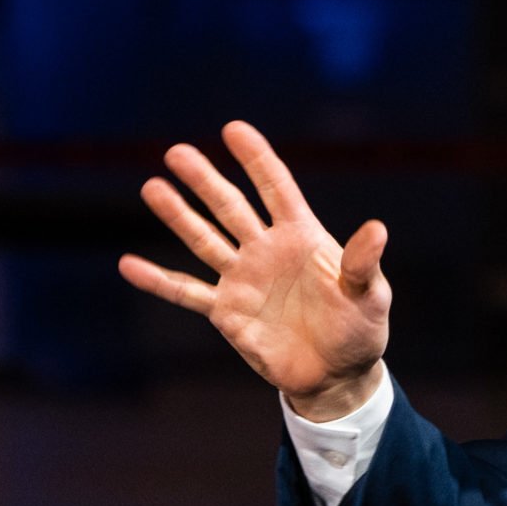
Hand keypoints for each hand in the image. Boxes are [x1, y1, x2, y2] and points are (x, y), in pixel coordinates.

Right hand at [119, 121, 391, 419]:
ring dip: (178, 216)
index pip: (275, 188)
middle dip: (205, 181)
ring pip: (204, 240)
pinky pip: (186, 292)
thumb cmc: (360, 330)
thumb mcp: (370, 297)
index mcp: (302, 236)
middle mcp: (266, 249)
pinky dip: (157, 280)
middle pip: (230, 207)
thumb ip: (363, 264)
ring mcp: (242, 278)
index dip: (256, 159)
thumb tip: (377, 229)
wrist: (336, 375)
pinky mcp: (226, 311)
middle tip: (177, 153)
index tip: (233, 130)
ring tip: (152, 188)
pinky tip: (129, 264)